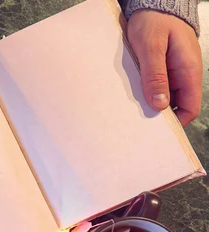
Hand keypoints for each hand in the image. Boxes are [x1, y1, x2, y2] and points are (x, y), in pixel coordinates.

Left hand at [128, 10, 201, 125]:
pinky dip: (144, 92)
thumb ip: (155, 76)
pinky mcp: (161, 68)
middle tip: (137, 124)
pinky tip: (131, 95)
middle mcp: (183, 74)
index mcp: (188, 71)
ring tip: (131, 112)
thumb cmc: (154, 20)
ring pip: (163, 97)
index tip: (156, 130)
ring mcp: (173, 72)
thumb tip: (159, 104)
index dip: (176, 122)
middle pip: (175, 106)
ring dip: (149, 103)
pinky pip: (155, 86)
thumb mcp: (152, 48)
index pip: (190, 108)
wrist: (151, 4)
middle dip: (158, 116)